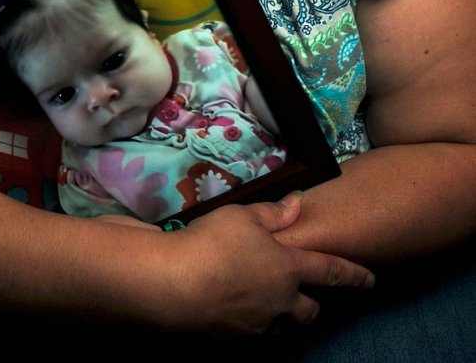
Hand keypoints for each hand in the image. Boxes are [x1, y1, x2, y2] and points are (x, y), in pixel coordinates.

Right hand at [155, 193, 373, 335]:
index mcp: (288, 269)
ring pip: (282, 327)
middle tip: (305, 296)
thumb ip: (273, 213)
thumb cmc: (213, 243)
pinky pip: (254, 335)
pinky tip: (237, 311)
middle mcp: (280, 302)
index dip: (354, 275)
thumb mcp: (242, 216)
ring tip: (269, 303)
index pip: (331, 272)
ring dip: (282, 316)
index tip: (371, 281)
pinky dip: (254, 324)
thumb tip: (298, 203)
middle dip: (312, 305)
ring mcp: (257, 326)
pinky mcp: (233, 342)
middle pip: (309, 312)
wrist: (173, 286)